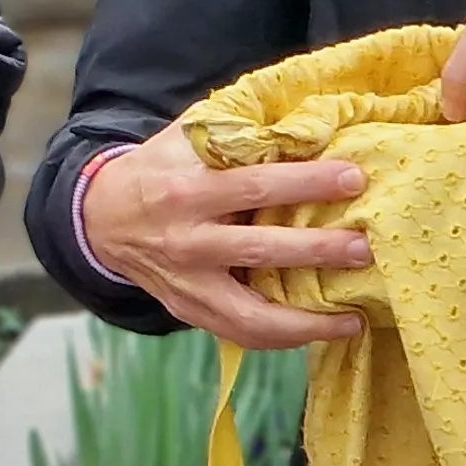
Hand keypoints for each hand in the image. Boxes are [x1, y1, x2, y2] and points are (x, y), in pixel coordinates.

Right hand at [80, 138, 370, 351]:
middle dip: (315, 250)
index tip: (353, 179)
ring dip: (306, 321)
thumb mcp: (187, 139)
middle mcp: (185, 241)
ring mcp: (186, 283)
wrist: (102, 216)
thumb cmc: (161, 169)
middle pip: (257, 250)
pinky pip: (239, 334)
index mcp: (186, 189)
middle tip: (362, 249)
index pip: (253, 186)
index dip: (306, 183)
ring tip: (353, 320)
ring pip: (249, 314)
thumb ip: (238, 134)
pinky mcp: (188, 311)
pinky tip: (319, 331)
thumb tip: (310, 126)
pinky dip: (282, 340)